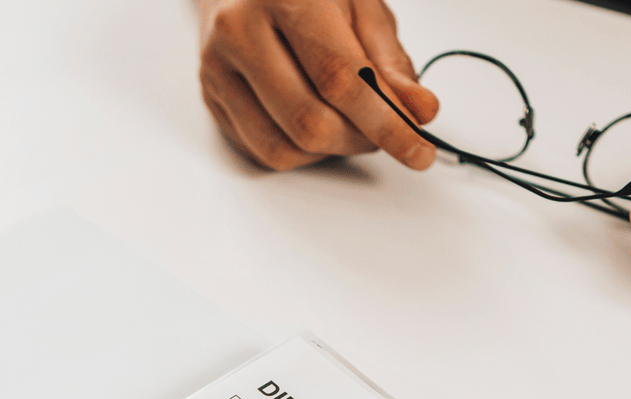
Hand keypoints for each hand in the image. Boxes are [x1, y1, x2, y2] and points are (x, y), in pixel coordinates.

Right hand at [197, 0, 439, 170]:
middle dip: (361, 140)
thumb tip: (419, 110)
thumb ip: (390, 60)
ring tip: (349, 120)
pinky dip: (303, 151)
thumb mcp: (360, 4)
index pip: (341, 79)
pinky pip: (265, 152)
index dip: (386, 123)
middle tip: (385, 129)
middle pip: (311, 121)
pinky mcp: (211, 98)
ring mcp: (217, 68)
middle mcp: (240, 30)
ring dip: (333, 150)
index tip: (418, 151)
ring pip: (286, 147)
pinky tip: (315, 118)